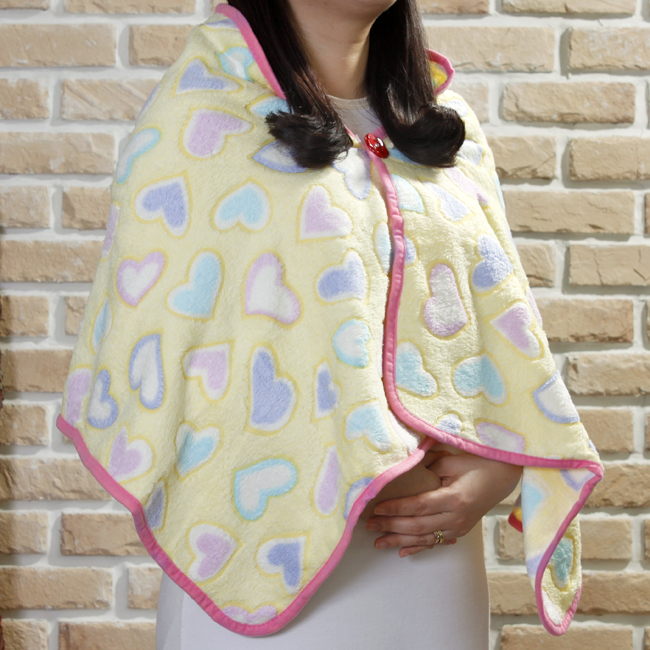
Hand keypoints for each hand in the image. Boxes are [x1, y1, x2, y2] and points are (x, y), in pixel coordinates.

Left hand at [365, 450, 521, 556]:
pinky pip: (436, 542)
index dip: (396, 509)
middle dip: (390, 526)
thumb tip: (401, 467)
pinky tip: (401, 551)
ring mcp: (458, 527)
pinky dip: (417, 547)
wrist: (503, 476)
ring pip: (424, 538)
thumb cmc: (478, 463)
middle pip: (417, 526)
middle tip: (368, 525)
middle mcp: (456, 517)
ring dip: (399, 541)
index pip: (418, 506)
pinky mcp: (459, 530)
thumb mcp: (452, 459)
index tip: (376, 507)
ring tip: (377, 542)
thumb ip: (427, 465)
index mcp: (454, 498)